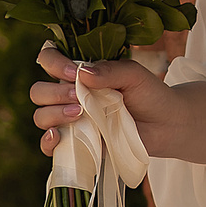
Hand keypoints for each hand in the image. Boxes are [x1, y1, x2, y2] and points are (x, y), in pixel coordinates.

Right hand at [32, 45, 205, 165]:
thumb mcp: (134, 75)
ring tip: (80, 114)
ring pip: (41, 116)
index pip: (49, 60)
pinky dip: (47, 142)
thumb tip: (81, 72)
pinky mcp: (77, 144)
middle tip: (79, 97)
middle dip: (54, 92)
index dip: (52, 63)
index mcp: (80, 74)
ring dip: (53, 114)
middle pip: (39, 91)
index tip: (72, 72)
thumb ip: (110, 70)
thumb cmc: (150, 94)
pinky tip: (58, 137)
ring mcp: (71, 121)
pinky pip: (49, 146)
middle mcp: (70, 95)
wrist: (167, 125)